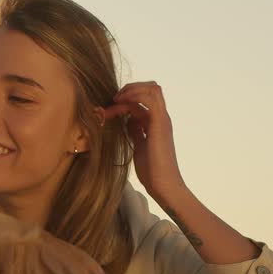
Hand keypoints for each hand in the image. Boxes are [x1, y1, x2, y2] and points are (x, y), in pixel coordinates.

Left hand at [101, 81, 186, 201]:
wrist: (164, 185)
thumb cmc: (152, 171)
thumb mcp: (139, 146)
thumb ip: (135, 132)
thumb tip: (127, 120)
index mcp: (156, 123)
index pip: (142, 100)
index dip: (124, 101)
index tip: (107, 110)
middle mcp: (161, 118)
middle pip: (151, 88)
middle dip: (129, 89)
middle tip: (112, 100)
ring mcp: (162, 120)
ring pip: (152, 89)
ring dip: (131, 90)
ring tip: (116, 100)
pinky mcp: (160, 123)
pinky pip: (151, 99)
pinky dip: (135, 96)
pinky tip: (120, 104)